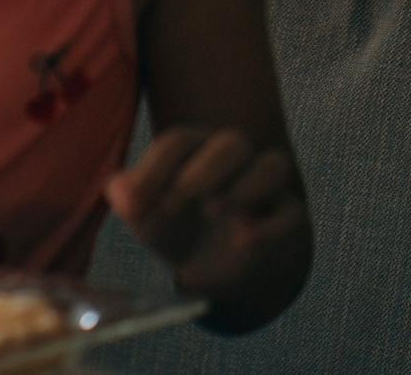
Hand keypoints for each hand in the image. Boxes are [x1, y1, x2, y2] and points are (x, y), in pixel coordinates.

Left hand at [105, 125, 305, 320]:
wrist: (215, 270)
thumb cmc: (177, 228)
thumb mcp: (148, 218)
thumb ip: (131, 201)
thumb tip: (118, 188)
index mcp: (195, 150)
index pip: (179, 142)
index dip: (155, 167)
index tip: (134, 202)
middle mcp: (234, 160)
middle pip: (231, 143)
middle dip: (203, 171)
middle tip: (174, 202)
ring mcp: (265, 187)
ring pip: (272, 165)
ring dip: (246, 186)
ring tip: (214, 211)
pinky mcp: (287, 217)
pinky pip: (292, 212)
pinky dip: (271, 225)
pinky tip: (243, 241)